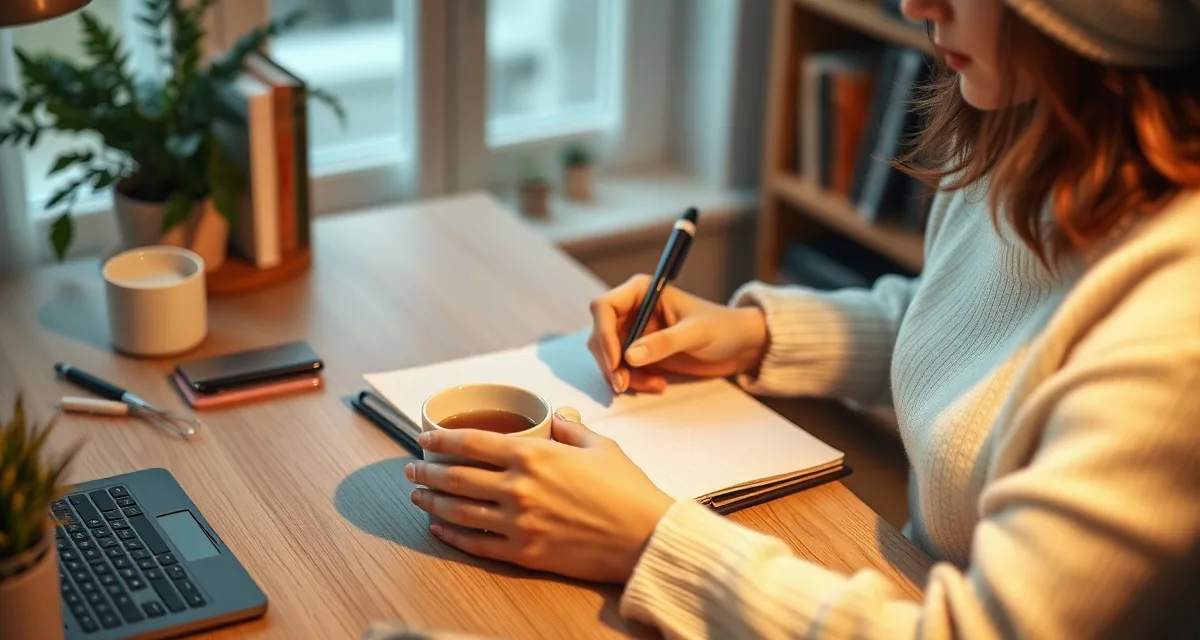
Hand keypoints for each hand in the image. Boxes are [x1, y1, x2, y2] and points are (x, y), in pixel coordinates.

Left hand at [407, 410, 673, 582]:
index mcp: (534, 455)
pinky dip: (452, 535)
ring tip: (418, 495)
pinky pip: (476, 544)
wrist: (644, 537)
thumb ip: (570, 429)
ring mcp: (518, 523)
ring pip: (459, 510)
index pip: (471, 442)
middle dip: (427, 470)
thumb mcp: (600, 446)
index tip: (423, 437)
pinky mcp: (523, 552)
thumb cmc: (627, 490)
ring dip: (432, 501)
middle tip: (411, 468)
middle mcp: (518, 488)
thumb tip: (556, 418)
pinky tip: (439, 527)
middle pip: (456, 477)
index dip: (441, 439)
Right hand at [588, 274, 768, 393]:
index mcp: (641, 292)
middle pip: (599, 335)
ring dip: (623, 376)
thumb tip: (630, 357)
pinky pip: (623, 370)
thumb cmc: (723, 328)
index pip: (603, 308)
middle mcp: (633, 310)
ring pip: (609, 357)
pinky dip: (635, 381)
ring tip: (653, 385)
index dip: (603, 334)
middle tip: (624, 384)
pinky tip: (658, 384)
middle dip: (609, 362)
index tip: (616, 361)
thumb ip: (664, 342)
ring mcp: (635, 333)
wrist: (740, 346)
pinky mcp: (641, 354)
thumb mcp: (695, 333)